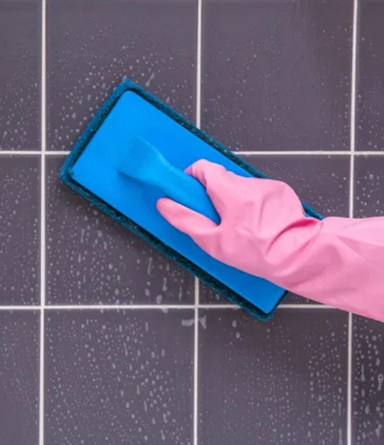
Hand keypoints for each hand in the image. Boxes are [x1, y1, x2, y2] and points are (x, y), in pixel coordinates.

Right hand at [156, 159, 317, 283]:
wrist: (299, 256)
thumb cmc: (255, 252)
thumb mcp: (213, 242)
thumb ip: (186, 220)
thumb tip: (164, 204)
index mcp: (230, 190)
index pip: (202, 167)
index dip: (191, 179)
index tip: (190, 197)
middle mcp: (249, 182)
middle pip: (221, 180)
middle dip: (214, 198)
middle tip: (216, 222)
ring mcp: (268, 186)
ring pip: (241, 189)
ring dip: (235, 204)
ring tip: (242, 230)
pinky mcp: (282, 193)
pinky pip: (259, 195)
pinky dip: (254, 207)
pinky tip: (260, 227)